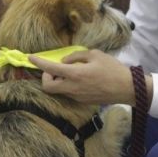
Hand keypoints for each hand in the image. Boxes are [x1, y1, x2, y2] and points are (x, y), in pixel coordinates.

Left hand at [29, 50, 149, 104]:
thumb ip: (76, 56)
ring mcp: (77, 97)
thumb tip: (64, 61)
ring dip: (58, 81)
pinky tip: (81, 79)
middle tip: (54, 69)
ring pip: (58, 90)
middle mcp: (73, 88)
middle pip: (48, 86)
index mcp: (75, 74)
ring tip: (71, 71)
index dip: (38, 62)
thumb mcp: (95, 55)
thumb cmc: (113, 69)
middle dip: (46, 77)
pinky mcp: (83, 101)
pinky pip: (69, 93)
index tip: (30, 57)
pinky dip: (68, 85)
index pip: (50, 68)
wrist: (127, 89)